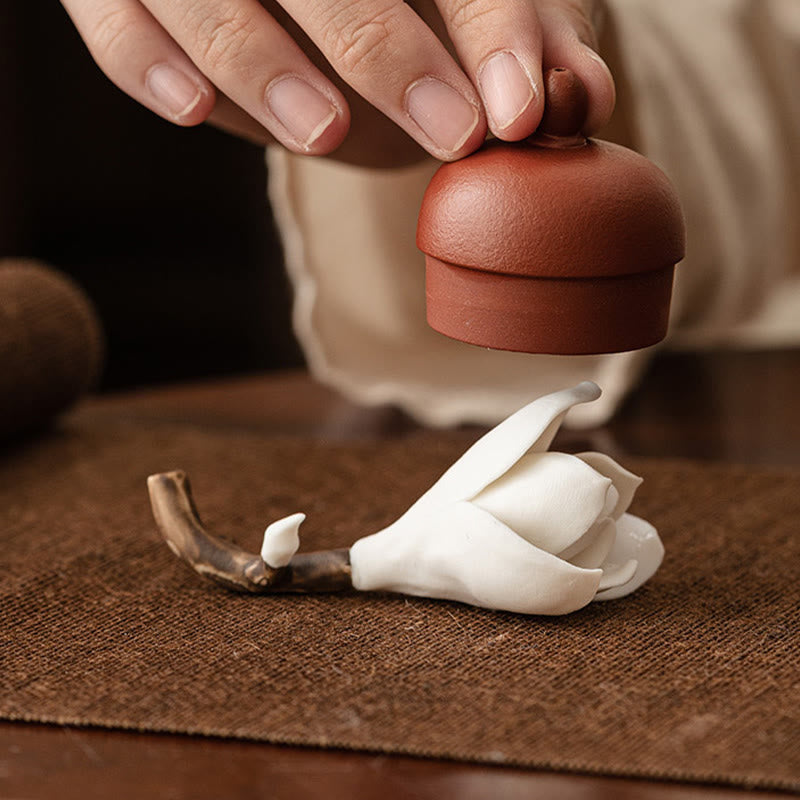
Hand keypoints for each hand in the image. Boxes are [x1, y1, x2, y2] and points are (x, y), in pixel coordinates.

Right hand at [61, 0, 614, 165]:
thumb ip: (519, 34)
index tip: (519, 106)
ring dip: (262, 64)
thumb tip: (575, 95)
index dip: (485, 23)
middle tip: (451, 133)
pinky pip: (109, 20)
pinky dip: (142, 62)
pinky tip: (194, 111)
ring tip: (327, 133)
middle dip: (383, 45)